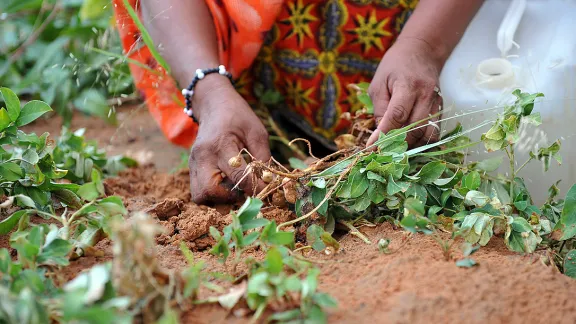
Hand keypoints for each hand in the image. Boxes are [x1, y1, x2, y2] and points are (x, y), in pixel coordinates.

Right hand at [188, 76, 270, 203]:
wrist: (214, 104)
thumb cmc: (238, 117)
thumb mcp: (257, 132)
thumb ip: (263, 157)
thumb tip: (270, 182)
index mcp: (220, 145)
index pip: (237, 176)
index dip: (254, 189)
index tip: (267, 192)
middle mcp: (202, 156)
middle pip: (210, 191)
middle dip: (230, 198)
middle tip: (246, 192)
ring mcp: (193, 164)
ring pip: (201, 196)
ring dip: (220, 200)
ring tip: (236, 189)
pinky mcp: (191, 169)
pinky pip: (199, 192)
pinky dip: (214, 196)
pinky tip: (227, 186)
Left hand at [367, 38, 442, 146]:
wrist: (422, 51)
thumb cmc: (395, 66)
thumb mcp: (379, 83)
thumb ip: (379, 108)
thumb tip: (380, 134)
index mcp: (408, 86)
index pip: (397, 115)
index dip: (384, 135)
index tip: (372, 148)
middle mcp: (426, 95)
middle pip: (413, 128)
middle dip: (397, 144)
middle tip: (382, 154)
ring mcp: (436, 103)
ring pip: (426, 134)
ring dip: (411, 146)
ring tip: (395, 151)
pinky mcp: (441, 109)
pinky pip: (434, 132)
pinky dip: (422, 142)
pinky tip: (410, 146)